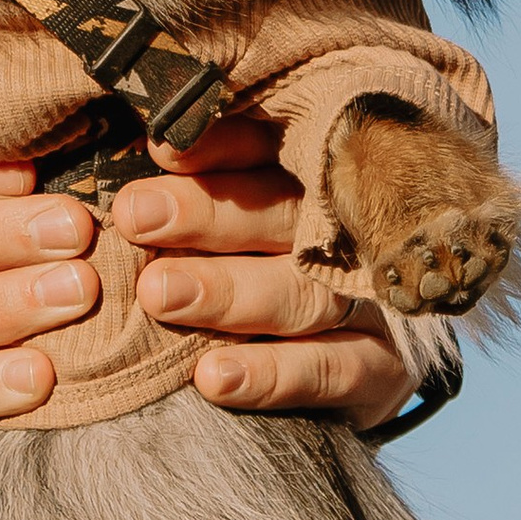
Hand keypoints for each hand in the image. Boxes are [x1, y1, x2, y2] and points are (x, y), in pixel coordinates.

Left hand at [110, 116, 412, 428]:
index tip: (161, 149)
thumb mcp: (226, 223)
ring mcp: (371, 300)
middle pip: (284, 212)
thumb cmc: (252, 274)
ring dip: (228, 292)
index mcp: (308, 181)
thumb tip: (136, 158)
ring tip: (159, 293)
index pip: (270, 148)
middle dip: (208, 214)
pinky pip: (334, 368)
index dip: (220, 144)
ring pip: (303, 289)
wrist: (351, 374)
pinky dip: (273, 373)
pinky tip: (213, 376)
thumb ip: (187, 194)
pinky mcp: (384, 368)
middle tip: (137, 216)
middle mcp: (347, 233)